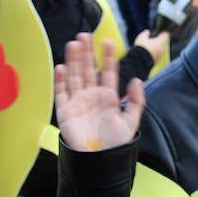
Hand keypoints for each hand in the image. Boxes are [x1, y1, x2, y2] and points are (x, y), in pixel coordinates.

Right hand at [55, 33, 143, 152]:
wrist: (99, 162)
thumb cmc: (115, 144)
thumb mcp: (131, 121)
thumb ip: (136, 101)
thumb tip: (137, 80)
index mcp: (108, 97)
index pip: (107, 72)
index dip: (107, 57)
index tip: (108, 42)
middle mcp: (91, 97)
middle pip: (88, 69)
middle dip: (86, 52)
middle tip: (85, 35)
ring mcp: (78, 103)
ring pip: (74, 76)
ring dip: (73, 60)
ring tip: (74, 43)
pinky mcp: (65, 111)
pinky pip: (61, 93)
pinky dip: (60, 80)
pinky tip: (61, 66)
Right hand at [133, 29, 169, 63]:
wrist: (140, 62)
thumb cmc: (142, 48)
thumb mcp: (142, 38)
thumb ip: (145, 33)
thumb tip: (148, 32)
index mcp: (161, 41)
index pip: (166, 34)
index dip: (163, 32)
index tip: (159, 31)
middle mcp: (162, 49)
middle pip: (162, 43)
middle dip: (157, 41)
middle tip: (151, 39)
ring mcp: (160, 56)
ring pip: (159, 50)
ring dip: (155, 48)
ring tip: (147, 47)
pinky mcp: (156, 62)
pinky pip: (155, 56)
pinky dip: (152, 54)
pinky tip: (145, 54)